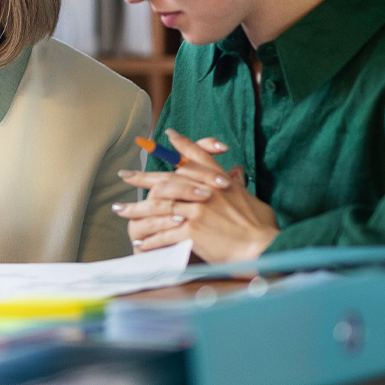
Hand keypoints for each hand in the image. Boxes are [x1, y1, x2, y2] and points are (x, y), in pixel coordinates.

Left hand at [114, 129, 278, 262]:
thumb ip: (239, 185)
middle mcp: (205, 192)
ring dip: (137, 210)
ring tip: (120, 211)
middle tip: (125, 175)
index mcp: (220, 182)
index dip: (181, 145)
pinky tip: (138, 241)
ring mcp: (197, 210)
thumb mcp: (251, 199)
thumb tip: (236, 171)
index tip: (167, 136)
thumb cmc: (262, 227)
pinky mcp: (193, 230)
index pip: (197, 157)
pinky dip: (150, 239)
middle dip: (142, 178)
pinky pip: (164, 233)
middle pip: (167, 180)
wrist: (264, 248)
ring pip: (159, 207)